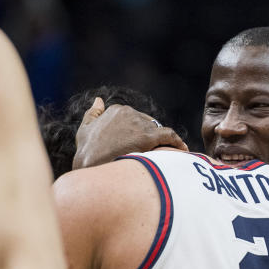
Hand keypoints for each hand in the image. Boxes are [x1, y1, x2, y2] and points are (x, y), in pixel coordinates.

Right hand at [72, 98, 186, 169]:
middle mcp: (129, 112)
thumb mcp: (85, 130)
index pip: (136, 119)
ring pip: (159, 131)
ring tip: (171, 155)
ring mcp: (138, 124)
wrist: (89, 168)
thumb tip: (99, 100)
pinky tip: (183, 150)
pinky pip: (169, 136)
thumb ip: (93, 114)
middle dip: (152, 138)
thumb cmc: (85, 153)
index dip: (140, 134)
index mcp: (116, 110)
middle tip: (157, 153)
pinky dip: (177, 142)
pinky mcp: (148, 137)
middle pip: (149, 125)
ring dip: (165, 143)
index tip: (143, 146)